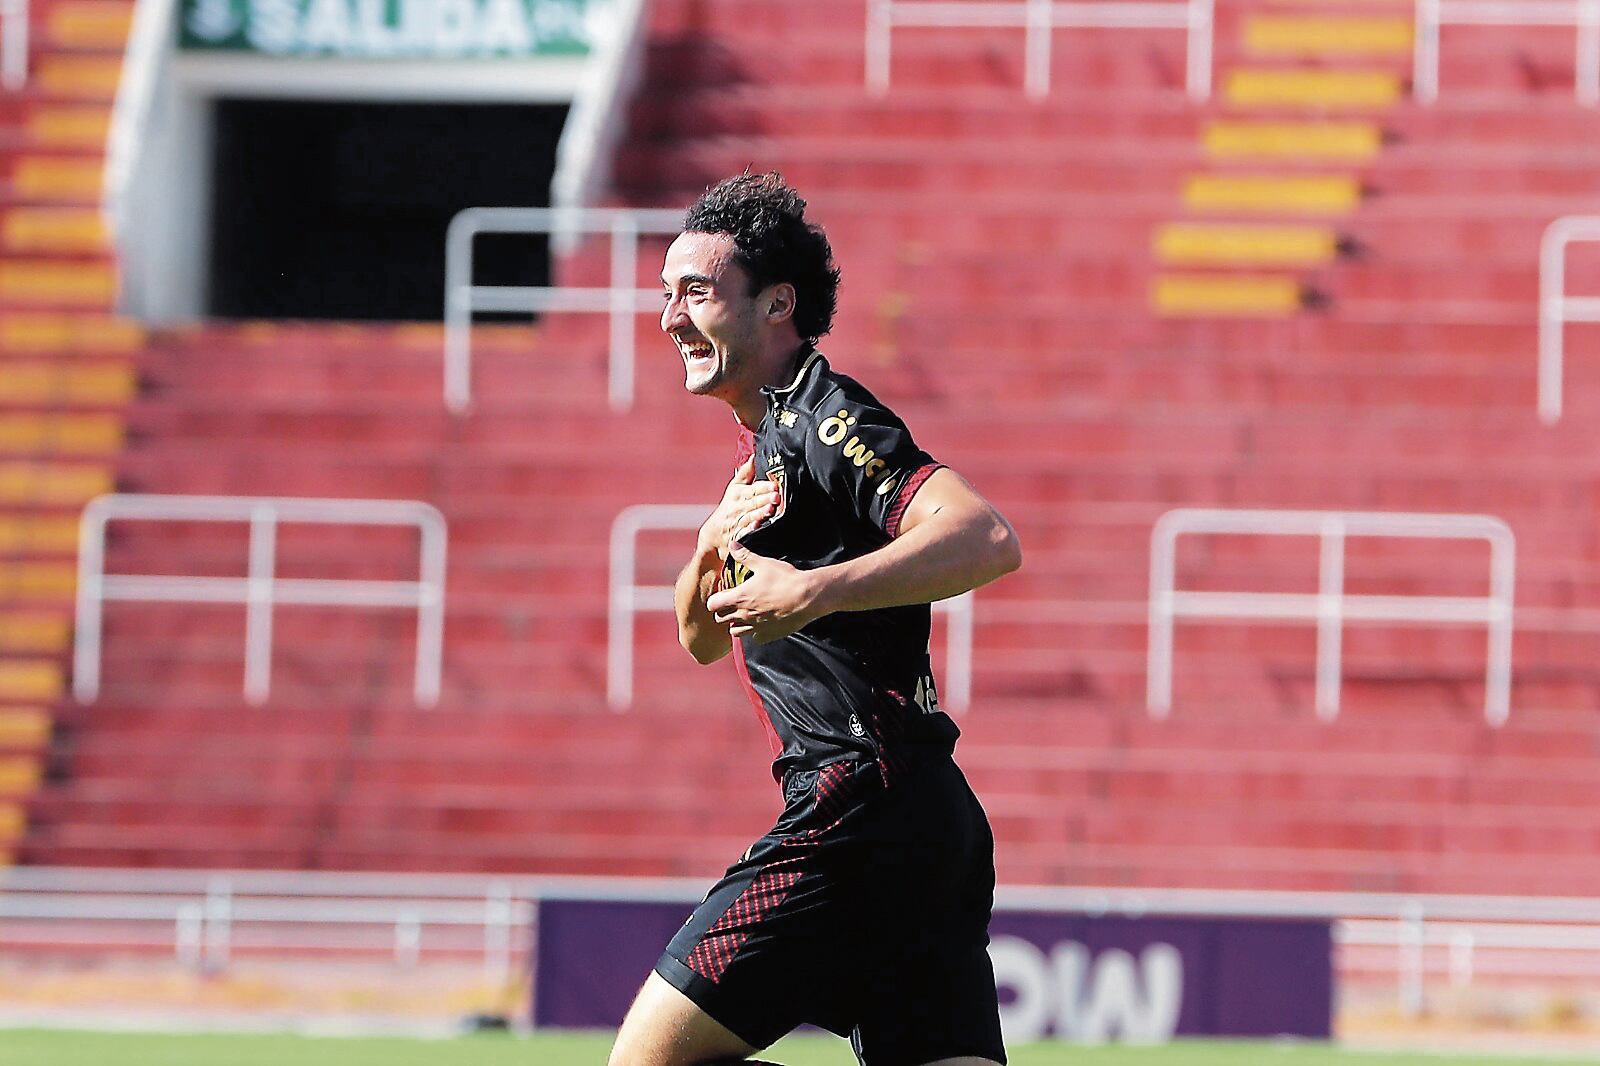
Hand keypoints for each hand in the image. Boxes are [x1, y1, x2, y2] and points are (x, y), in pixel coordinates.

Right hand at [700, 457, 778, 559]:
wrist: (714, 533)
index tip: (774, 484)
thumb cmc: (729, 506)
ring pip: (751, 517)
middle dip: (765, 499)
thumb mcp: (734, 488)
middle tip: (776, 496)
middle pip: (754, 502)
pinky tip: (759, 527)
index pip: (753, 488)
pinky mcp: (739, 536)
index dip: (764, 487)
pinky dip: (751, 530)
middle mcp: (739, 507)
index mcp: (739, 494)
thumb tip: (754, 456)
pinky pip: (745, 533)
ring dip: (760, 513)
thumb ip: (746, 473)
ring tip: (770, 509)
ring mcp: (739, 522)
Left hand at [705, 542, 826, 642]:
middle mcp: (744, 615)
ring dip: (736, 624)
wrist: (807, 597)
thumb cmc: (784, 579)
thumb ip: (745, 556)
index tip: (722, 595)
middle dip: (723, 612)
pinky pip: (755, 638)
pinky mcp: (768, 635)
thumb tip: (732, 545)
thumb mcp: (763, 563)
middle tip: (733, 604)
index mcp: (739, 598)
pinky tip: (762, 623)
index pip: (713, 604)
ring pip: (735, 632)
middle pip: (720, 619)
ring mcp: (755, 627)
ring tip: (745, 615)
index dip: (715, 600)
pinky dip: (755, 632)